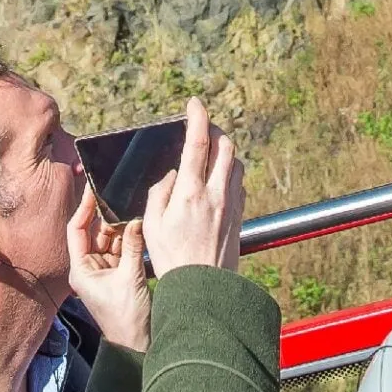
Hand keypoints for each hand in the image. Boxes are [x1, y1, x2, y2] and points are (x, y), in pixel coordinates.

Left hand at [66, 186, 149, 350]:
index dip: (84, 208)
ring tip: (135, 209)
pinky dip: (130, 239)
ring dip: (122, 227)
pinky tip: (140, 226)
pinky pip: (122, 250)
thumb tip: (136, 219)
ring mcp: (104, 271)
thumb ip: (133, 246)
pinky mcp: (118, 275)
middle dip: (109, 216)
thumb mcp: (131, 278)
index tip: (93, 189)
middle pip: (95, 232)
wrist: (136, 346)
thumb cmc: (126, 319)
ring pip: (110, 239)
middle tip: (123, 196)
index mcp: (80, 270)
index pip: (77, 230)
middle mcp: (88, 268)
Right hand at [143, 97, 245, 273]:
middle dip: (215, 130)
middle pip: (225, 146)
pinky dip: (230, 173)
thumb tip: (172, 175)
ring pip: (237, 163)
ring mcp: (231, 204)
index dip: (197, 116)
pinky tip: (219, 181)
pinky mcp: (239, 216)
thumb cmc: (171, 259)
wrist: (203, 288)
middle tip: (203, 128)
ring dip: (226, 151)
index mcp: (190, 192)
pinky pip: (240, 184)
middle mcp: (215, 194)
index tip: (194, 103)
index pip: (198, 142)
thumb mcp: (152, 224)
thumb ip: (160, 192)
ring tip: (211, 153)